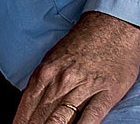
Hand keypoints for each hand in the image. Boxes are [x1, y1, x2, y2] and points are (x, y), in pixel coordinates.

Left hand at [13, 12, 139, 123]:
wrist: (113, 24)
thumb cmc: (83, 42)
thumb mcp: (53, 58)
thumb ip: (42, 82)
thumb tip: (29, 107)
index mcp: (46, 73)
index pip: (26, 108)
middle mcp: (61, 82)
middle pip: (41, 118)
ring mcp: (83, 88)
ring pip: (60, 121)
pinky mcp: (105, 94)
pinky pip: (90, 119)